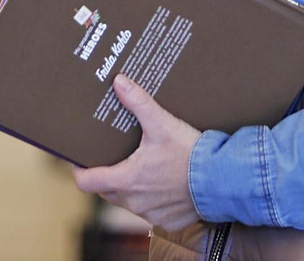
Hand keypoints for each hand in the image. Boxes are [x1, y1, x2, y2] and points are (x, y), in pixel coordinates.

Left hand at [72, 74, 201, 231]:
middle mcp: (135, 202)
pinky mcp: (168, 221)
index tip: (81, 158)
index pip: (87, 181)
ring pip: (129, 201)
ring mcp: (151, 213)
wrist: (223, 181)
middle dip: (106, 175)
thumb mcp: (162, 124)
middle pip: (106, 191)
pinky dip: (153, 198)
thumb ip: (138, 103)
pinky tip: (163, 182)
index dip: (80, 170)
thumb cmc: (191, 155)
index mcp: (126, 180)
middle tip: (112, 156)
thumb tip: (119, 82)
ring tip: (140, 166)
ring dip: (131, 186)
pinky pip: (151, 211)